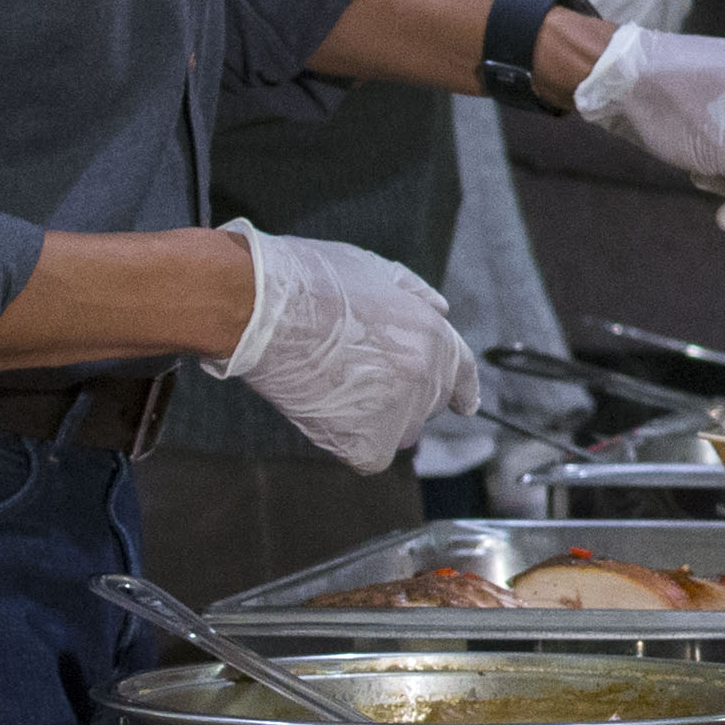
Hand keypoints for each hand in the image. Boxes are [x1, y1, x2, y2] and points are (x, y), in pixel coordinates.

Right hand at [215, 224, 479, 468]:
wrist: (260, 310)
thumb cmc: (309, 282)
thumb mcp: (374, 270)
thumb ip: (414, 294)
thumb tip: (441, 311)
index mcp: (433, 336)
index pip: (463, 374)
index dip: (461, 390)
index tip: (463, 404)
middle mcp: (426, 378)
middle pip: (428, 404)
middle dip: (403, 395)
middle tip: (358, 378)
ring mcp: (399, 413)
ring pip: (401, 432)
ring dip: (379, 420)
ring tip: (336, 389)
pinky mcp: (367, 444)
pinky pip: (370, 455)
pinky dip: (350, 443)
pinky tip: (325, 413)